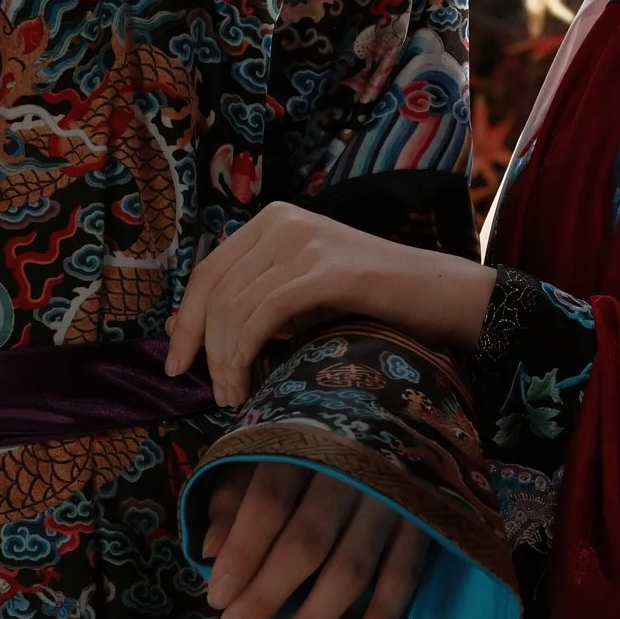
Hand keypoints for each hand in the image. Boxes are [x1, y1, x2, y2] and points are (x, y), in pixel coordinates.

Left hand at [165, 205, 496, 407]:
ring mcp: (304, 241)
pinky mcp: (326, 269)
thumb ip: (258, 301)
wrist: (443, 296)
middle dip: (201, 347)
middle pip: (214, 289)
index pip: (208, 272)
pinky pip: (263, 313)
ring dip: (225, 360)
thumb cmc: (377, 302)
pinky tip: (248, 378)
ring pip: (235, 306)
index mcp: (273, 221)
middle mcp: (282, 221)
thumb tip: (195, 334)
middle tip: (212, 393)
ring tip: (235, 397)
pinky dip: (245, 351)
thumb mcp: (306, 293)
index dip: (186, 322)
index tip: (176, 365)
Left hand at [200, 459, 431, 618]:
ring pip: (352, 569)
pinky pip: (404, 577)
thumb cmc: (313, 441)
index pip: (270, 502)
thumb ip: (235, 496)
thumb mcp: (266, 450)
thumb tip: (211, 551)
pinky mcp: (424, 521)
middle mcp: (351, 471)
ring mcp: (392, 499)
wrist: (398, 414)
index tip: (216, 599)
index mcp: (305, 444)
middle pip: (307, 542)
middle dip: (266, 595)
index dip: (243, 553)